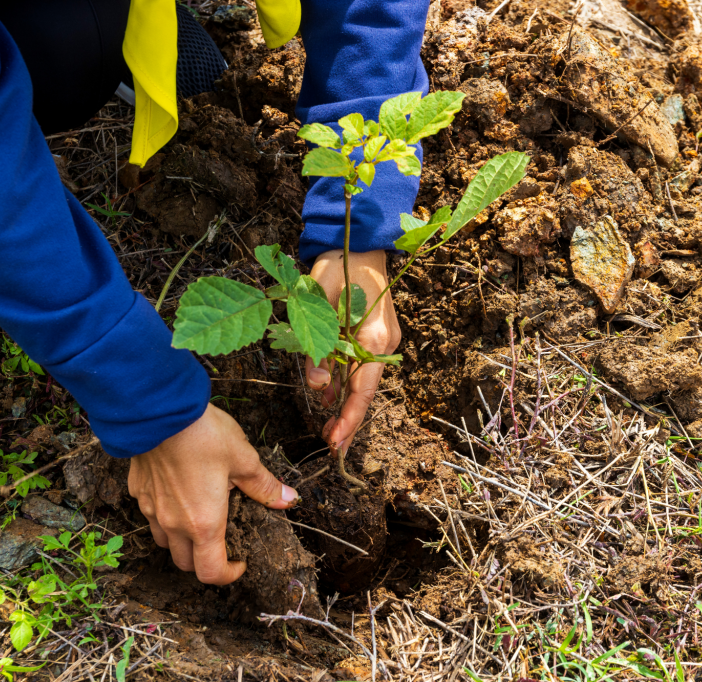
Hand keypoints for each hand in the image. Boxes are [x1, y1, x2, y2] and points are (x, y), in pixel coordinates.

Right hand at [127, 404, 298, 584]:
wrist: (158, 410)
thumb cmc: (203, 435)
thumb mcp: (243, 458)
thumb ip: (264, 485)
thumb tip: (288, 499)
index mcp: (203, 523)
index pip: (210, 572)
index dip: (228, 576)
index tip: (240, 563)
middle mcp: (174, 523)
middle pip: (185, 563)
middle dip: (205, 561)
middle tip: (223, 542)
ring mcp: (152, 508)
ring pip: (164, 542)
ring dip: (182, 541)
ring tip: (200, 518)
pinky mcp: (138, 491)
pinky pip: (151, 515)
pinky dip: (165, 515)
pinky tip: (178, 492)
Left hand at [305, 249, 401, 453]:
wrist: (359, 242)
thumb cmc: (337, 266)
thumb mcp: (318, 303)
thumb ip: (317, 347)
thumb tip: (319, 386)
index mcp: (374, 336)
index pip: (363, 389)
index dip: (349, 419)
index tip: (335, 442)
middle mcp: (384, 342)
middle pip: (366, 391)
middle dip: (349, 421)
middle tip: (332, 447)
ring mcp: (382, 340)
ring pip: (363, 381)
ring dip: (346, 404)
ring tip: (329, 429)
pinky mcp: (375, 335)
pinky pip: (360, 366)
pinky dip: (346, 384)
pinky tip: (331, 399)